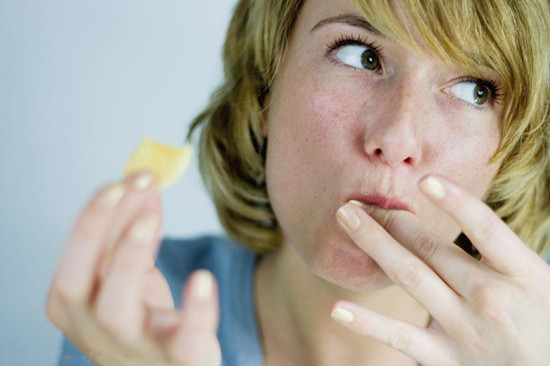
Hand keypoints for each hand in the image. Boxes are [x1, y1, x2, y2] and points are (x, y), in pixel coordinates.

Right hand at [46, 172, 221, 365]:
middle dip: (97, 229)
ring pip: (116, 311)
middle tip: (127, 186)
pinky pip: (185, 342)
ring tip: (151, 220)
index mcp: (77, 303)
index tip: (121, 179)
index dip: (93, 214)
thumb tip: (145, 180)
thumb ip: (134, 228)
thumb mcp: (131, 272)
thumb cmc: (142, 318)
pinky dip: (196, 311)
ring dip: (129, 259)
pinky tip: (202, 278)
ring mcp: (135, 347)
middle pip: (78, 282)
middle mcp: (95, 327)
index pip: (74, 255)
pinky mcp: (178, 360)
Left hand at [332, 175, 549, 365]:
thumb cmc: (547, 327)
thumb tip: (471, 218)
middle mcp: (491, 298)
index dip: (455, 201)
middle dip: (392, 218)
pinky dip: (368, 322)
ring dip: (374, 243)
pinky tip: (338, 308)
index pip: (486, 228)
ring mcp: (465, 329)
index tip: (424, 179)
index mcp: (525, 276)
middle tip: (361, 201)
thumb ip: (506, 255)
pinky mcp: (445, 358)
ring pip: (410, 276)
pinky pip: (400, 336)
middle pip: (432, 247)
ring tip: (347, 218)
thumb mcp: (543, 286)